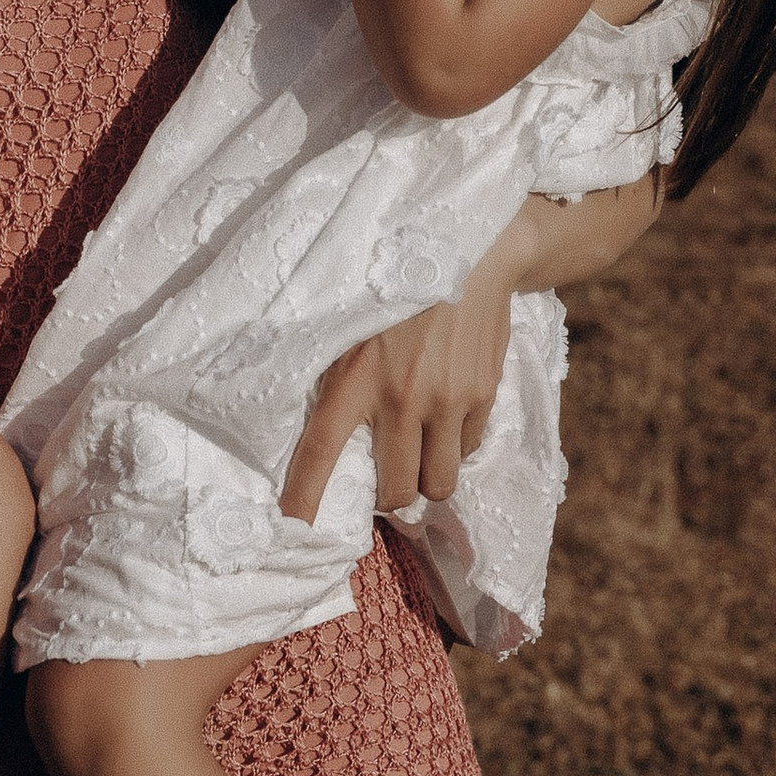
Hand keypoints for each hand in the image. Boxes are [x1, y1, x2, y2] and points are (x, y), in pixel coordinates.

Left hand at [280, 243, 518, 524]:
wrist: (470, 247)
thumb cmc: (395, 279)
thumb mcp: (351, 320)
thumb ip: (338, 373)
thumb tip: (317, 423)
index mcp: (357, 377)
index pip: (320, 451)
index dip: (304, 496)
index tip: (291, 528)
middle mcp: (403, 397)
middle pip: (397, 490)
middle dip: (389, 498)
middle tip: (384, 482)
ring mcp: (450, 400)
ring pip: (439, 483)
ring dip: (426, 480)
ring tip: (418, 459)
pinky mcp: (484, 393)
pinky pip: (468, 450)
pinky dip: (455, 448)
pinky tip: (446, 420)